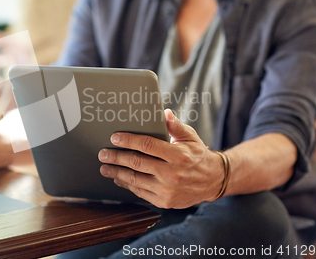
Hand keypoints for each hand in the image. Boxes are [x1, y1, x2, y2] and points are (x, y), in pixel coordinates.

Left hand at [98, 109, 224, 208]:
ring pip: (135, 180)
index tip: (114, 137)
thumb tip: (163, 112)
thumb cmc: (198, 155)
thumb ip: (175, 126)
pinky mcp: (164, 201)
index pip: (147, 145)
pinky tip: (119, 178)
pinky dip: (127, 184)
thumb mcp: (190, 137)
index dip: (129, 140)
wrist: (213, 181)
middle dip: (116, 157)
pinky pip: (140, 192)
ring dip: (116, 172)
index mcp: (178, 155)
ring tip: (105, 167)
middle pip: (136, 163)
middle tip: (102, 153)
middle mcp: (172, 174)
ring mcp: (167, 190)